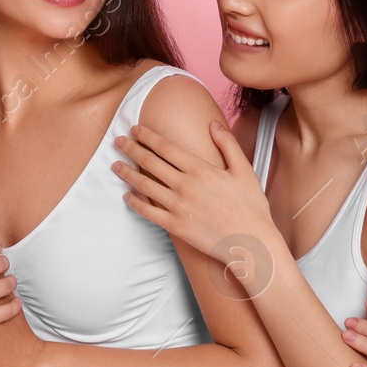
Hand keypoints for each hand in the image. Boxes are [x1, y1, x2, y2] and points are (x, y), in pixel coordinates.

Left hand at [111, 120, 277, 259]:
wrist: (250, 242)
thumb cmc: (251, 207)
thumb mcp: (244, 170)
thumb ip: (228, 144)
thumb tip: (213, 124)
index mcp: (200, 169)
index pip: (165, 147)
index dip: (147, 136)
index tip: (135, 129)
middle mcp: (185, 186)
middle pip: (149, 162)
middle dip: (131, 148)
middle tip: (118, 141)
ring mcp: (178, 207)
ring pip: (144, 185)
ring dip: (127, 173)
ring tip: (115, 165)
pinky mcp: (175, 226)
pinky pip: (148, 212)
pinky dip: (135, 202)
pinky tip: (127, 195)